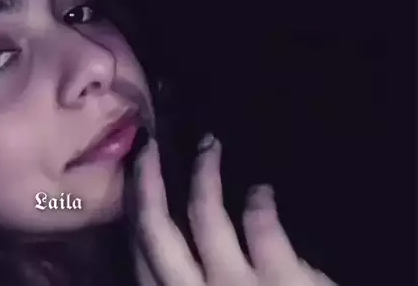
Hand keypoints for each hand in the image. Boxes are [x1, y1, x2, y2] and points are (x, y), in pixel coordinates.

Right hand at [130, 134, 335, 285]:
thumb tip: (198, 251)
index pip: (141, 257)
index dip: (133, 212)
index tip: (134, 177)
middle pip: (156, 232)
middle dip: (146, 183)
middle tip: (147, 146)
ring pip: (206, 217)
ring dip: (204, 175)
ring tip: (209, 146)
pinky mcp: (283, 281)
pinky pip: (262, 228)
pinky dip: (260, 203)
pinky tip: (263, 190)